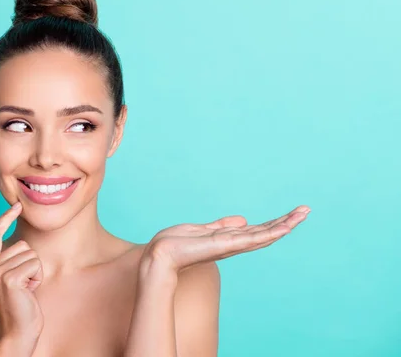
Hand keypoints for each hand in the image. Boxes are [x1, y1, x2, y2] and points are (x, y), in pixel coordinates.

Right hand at [0, 202, 43, 349]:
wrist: (18, 330)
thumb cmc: (21, 304)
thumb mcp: (13, 277)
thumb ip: (12, 259)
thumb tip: (23, 241)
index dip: (4, 217)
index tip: (16, 205)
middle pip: (22, 244)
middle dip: (30, 263)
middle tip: (24, 284)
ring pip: (30, 254)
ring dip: (35, 271)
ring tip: (25, 289)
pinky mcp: (8, 279)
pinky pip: (35, 264)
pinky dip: (37, 277)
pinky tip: (29, 291)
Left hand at [140, 205, 310, 275]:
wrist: (160, 255)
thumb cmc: (176, 244)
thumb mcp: (202, 230)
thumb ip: (221, 225)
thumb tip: (243, 220)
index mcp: (228, 239)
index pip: (257, 230)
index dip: (275, 222)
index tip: (292, 214)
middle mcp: (233, 244)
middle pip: (265, 232)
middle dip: (286, 222)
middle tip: (306, 210)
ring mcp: (231, 245)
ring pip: (263, 235)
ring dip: (284, 225)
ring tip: (303, 214)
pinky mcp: (225, 245)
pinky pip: (252, 238)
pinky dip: (270, 233)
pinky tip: (285, 227)